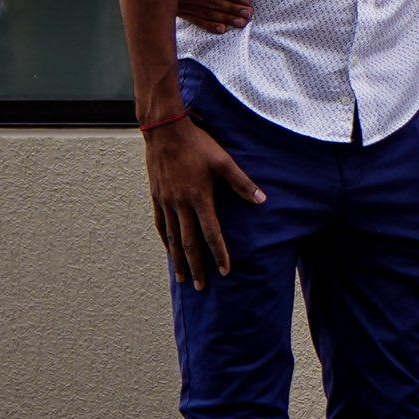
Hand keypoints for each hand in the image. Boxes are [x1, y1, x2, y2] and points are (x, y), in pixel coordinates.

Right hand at [143, 112, 263, 286]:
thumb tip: (262, 200)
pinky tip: (169, 250)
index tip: (225, 271)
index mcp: (199, 197)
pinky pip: (161, 224)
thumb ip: (242, 182)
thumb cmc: (198, 144)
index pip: (211, 233)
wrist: (165, 132)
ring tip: (183, 278)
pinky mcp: (157, 197)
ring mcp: (166, 202)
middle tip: (202, 287)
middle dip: (197, 266)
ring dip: (179, 259)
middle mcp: (180, 204)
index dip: (219, 253)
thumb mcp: (224, 160)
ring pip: (172, 238)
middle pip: (189, 243)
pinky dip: (165, 240)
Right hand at [175, 0, 256, 34]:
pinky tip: (222, 30)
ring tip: (241, 22)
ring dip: (224, 19)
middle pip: (210, 2)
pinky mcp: (177, 11)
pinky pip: (194, 20)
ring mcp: (177, 4)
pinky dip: (209, 26)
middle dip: (231, 9)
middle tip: (248, 13)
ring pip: (205, 13)